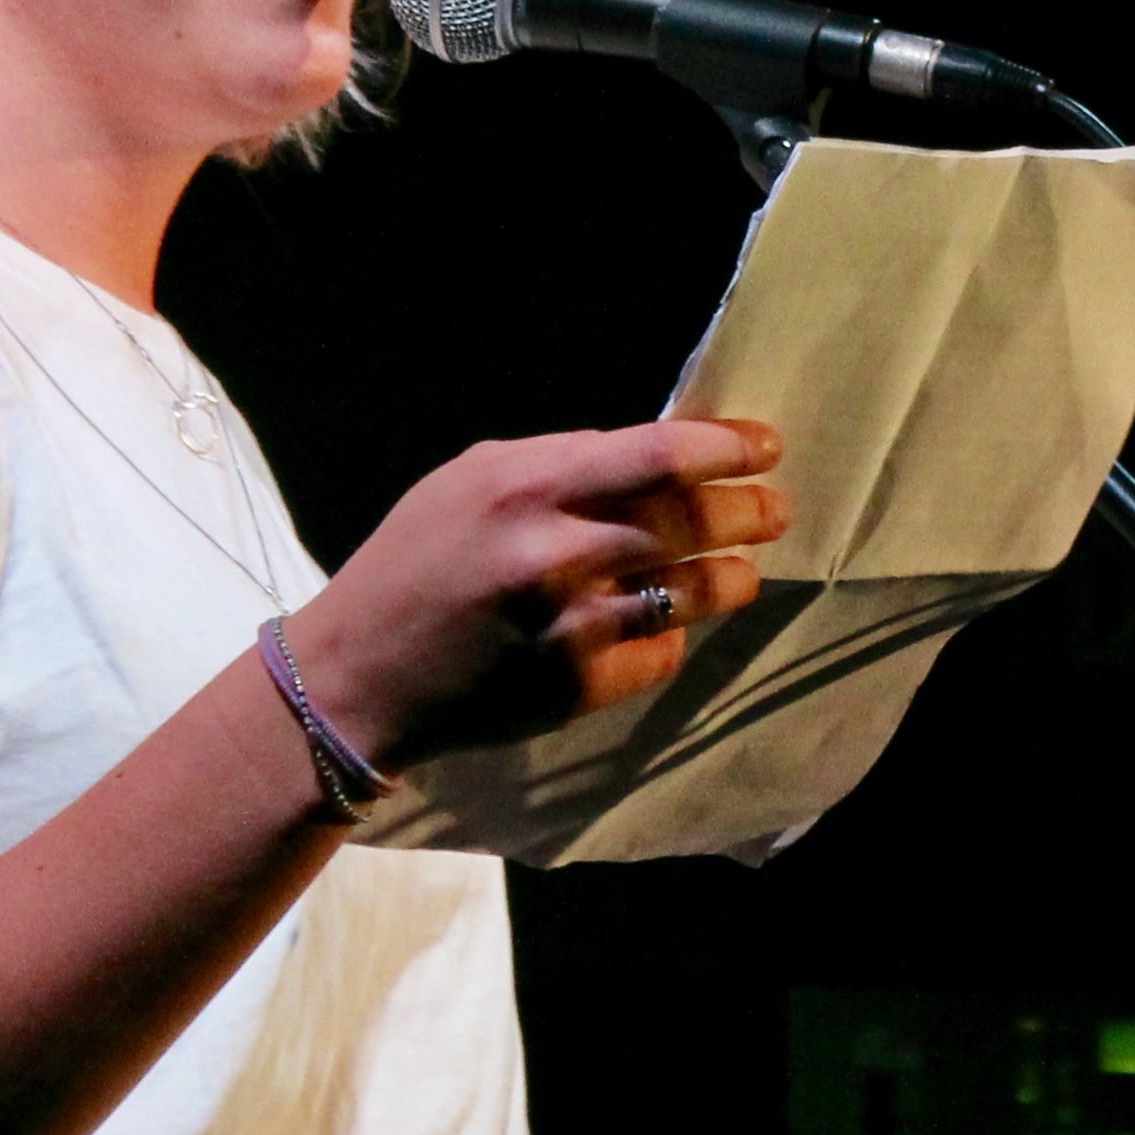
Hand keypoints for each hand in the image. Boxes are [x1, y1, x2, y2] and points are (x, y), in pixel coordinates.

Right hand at [278, 418, 788, 769]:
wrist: (361, 676)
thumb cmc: (418, 561)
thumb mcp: (472, 481)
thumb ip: (561, 462)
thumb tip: (655, 454)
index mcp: (528, 486)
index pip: (660, 453)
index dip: (727, 447)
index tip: (764, 446)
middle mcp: (558, 554)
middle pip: (694, 520)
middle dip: (752, 510)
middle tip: (774, 509)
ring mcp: (574, 627)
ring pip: (698, 592)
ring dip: (735, 576)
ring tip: (740, 569)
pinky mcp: (580, 688)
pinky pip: (662, 652)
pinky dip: (671, 635)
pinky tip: (662, 624)